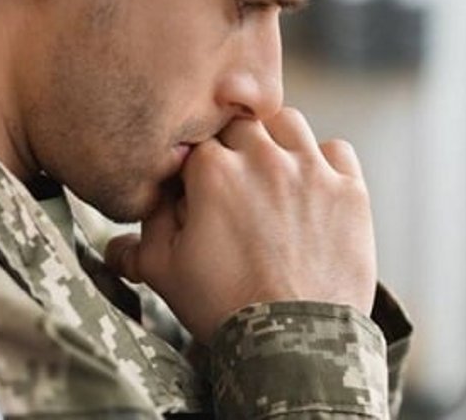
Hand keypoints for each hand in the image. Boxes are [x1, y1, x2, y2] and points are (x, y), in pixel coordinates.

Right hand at [107, 108, 376, 342]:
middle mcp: (264, 159)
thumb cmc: (224, 308)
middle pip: (242, 126)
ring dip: (277, 141)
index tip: (196, 187)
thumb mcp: (165, 274)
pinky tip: (312, 188)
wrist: (294, 343)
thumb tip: (115, 235)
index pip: (197, 140)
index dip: (194, 164)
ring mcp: (312, 171)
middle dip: (233, 148)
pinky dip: (324, 162)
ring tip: (272, 175)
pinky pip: (337, 150)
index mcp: (213, 172)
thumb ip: (140, 240)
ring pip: (289, 123)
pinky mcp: (350, 190)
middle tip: (233, 185)